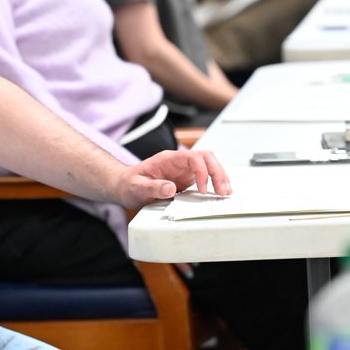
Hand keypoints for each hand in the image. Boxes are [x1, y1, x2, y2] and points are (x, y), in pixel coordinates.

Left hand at [114, 148, 231, 208]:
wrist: (124, 186)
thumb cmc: (129, 184)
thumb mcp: (136, 188)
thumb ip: (152, 188)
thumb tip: (170, 188)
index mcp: (168, 159)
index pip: (192, 157)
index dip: (201, 171)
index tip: (202, 189)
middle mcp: (179, 162)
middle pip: (206, 158)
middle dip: (217, 172)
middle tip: (222, 191)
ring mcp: (184, 170)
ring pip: (209, 165)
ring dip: (220, 176)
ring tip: (225, 192)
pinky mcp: (186, 179)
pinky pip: (206, 176)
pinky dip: (215, 183)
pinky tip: (219, 192)